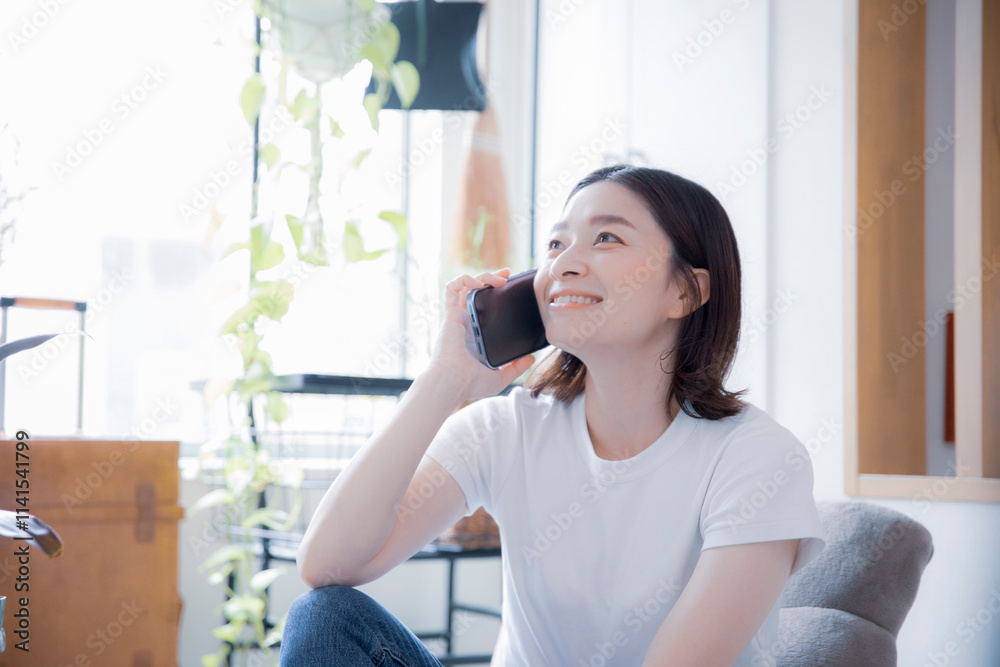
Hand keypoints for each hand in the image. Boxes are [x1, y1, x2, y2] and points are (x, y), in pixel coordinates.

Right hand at [427, 268, 536, 403]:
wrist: (454, 382)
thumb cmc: (470, 383)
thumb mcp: (499, 377)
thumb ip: (515, 368)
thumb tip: (530, 359)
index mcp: (475, 335)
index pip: (483, 308)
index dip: (495, 295)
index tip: (510, 289)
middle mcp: (466, 323)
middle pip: (475, 292)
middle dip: (490, 278)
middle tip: (507, 274)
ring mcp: (457, 317)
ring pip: (465, 286)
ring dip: (481, 276)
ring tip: (498, 278)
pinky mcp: (450, 314)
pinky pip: (451, 288)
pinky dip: (464, 280)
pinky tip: (478, 282)